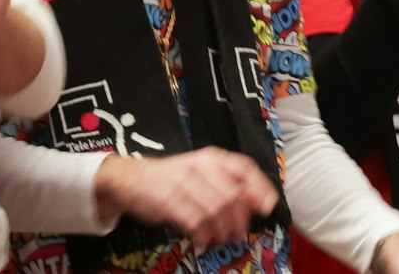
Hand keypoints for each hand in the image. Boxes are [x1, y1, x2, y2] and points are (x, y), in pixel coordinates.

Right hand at [94, 148, 278, 250]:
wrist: (131, 179)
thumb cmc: (172, 178)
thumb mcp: (200, 172)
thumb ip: (224, 182)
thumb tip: (255, 203)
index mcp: (211, 158)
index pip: (244, 168)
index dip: (260, 188)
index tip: (267, 207)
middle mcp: (200, 167)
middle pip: (233, 195)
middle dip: (240, 219)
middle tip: (238, 234)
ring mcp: (185, 183)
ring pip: (217, 210)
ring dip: (223, 230)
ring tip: (220, 239)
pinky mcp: (170, 201)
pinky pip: (197, 222)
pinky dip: (204, 235)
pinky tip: (202, 239)